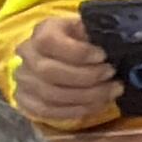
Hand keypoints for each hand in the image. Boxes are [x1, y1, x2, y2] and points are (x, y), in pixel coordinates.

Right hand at [10, 13, 120, 127]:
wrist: (64, 58)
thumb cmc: (84, 41)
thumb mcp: (91, 30)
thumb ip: (98, 35)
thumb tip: (117, 44)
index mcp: (43, 31)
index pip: (49, 41)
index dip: (77, 51)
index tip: (103, 56)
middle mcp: (27, 55)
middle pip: (49, 71)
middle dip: (86, 77)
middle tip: (111, 75)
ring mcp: (24, 79)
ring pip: (50, 94)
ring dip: (86, 96)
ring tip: (111, 91)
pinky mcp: (26, 100)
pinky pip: (48, 111)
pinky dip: (76, 110)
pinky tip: (97, 104)